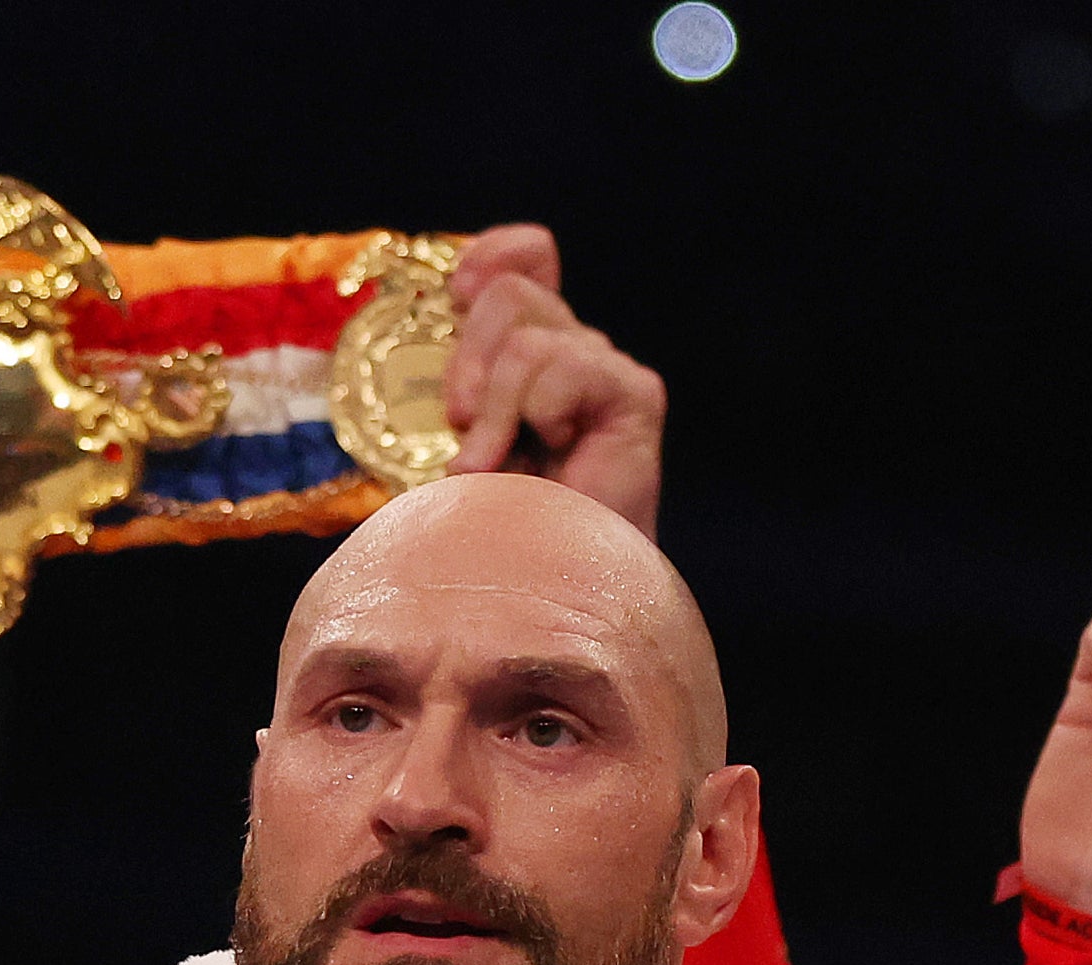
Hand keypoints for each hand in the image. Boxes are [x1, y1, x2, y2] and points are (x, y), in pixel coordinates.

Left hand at [439, 227, 666, 539]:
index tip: (457, 296)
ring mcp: (606, 371)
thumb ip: (466, 360)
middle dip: (469, 361)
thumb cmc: (498, 520)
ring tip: (497, 465)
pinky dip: (540, 413)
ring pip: (530, 336)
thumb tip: (457, 291)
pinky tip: (556, 455)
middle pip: (511, 292)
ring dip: (498, 407)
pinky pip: (565, 366)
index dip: (492, 255)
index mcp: (535, 349)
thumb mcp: (458, 427)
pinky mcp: (634, 394)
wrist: (545, 581)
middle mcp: (575, 350)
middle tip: (463, 430)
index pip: (529, 256)